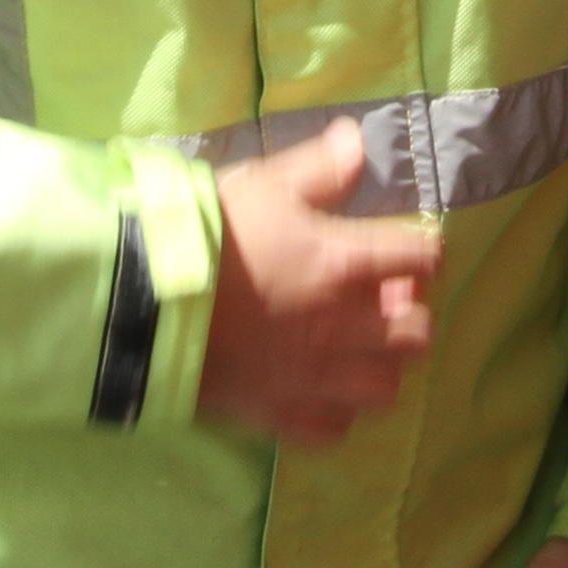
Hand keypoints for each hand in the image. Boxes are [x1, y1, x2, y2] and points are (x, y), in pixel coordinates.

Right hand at [195, 120, 434, 446]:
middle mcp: (343, 329)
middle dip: (410, 311)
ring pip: (385, 388)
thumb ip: (318, 168)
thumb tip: (357, 140)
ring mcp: (314, 380)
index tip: (403, 247)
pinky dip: (336, 410)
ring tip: (355, 345)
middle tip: (381, 296)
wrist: (143, 302)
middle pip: (418, 333)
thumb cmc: (206, 235)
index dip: (423, 250)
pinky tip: (317, 386)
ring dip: (381, 364)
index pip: (423, 257)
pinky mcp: (280, 415)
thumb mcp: (263, 185)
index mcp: (345, 265)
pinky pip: (335, 428)